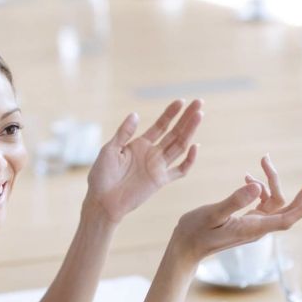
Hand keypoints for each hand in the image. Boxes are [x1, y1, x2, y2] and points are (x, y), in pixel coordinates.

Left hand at [86, 99, 202, 222]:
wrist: (102, 200)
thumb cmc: (101, 176)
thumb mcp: (109, 150)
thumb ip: (123, 133)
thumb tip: (135, 114)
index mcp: (139, 144)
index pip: (160, 126)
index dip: (170, 113)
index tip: (181, 101)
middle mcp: (152, 153)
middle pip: (174, 133)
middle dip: (186, 118)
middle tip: (199, 102)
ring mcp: (158, 167)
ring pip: (180, 146)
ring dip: (190, 131)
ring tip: (199, 116)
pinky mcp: (161, 181)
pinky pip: (180, 170)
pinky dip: (189, 160)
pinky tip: (195, 146)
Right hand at [171, 161, 301, 265]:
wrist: (186, 246)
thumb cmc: (196, 232)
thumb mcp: (213, 214)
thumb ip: (235, 201)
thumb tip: (257, 186)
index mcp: (252, 227)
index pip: (285, 220)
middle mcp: (257, 227)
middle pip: (286, 209)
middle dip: (301, 193)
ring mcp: (253, 224)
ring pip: (273, 202)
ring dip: (271, 182)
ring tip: (263, 161)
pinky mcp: (246, 221)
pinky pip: (262, 204)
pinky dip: (260, 189)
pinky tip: (247, 178)